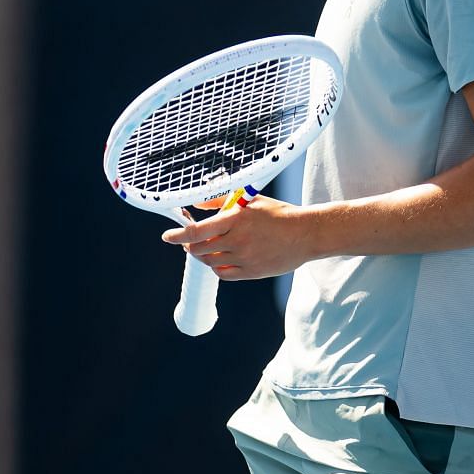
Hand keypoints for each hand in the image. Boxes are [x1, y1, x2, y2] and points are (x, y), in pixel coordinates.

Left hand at [160, 193, 317, 279]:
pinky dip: (216, 267)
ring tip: (204, 248)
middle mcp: (238, 241)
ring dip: (202, 255)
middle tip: (187, 240)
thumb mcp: (250, 200)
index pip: (197, 230)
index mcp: (236, 219)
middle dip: (188, 245)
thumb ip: (221, 201)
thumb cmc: (279, 213)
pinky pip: (224, 274)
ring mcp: (245, 259)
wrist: (306, 234)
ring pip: (210, 261)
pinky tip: (218, 260)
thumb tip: (197, 204)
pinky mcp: (252, 272)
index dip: (178, 235)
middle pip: (199, 248)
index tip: (167, 236)